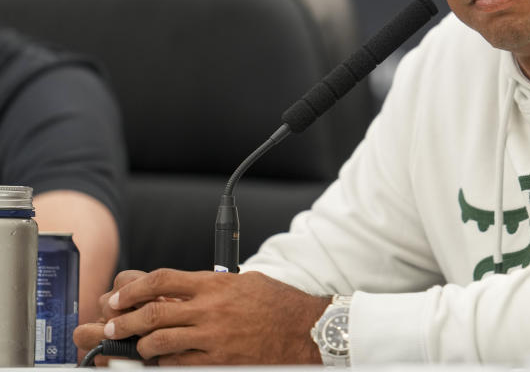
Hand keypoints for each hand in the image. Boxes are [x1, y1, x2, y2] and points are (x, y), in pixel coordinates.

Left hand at [86, 268, 330, 364]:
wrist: (307, 330)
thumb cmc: (280, 305)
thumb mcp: (246, 282)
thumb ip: (213, 285)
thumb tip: (183, 289)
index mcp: (215, 284)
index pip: (161, 280)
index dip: (132, 289)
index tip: (118, 297)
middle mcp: (211, 309)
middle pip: (152, 312)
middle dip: (122, 322)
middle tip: (110, 327)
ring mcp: (213, 337)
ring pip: (159, 341)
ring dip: (141, 346)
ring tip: (138, 346)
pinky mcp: (218, 360)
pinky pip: (178, 364)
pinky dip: (165, 363)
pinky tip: (164, 360)